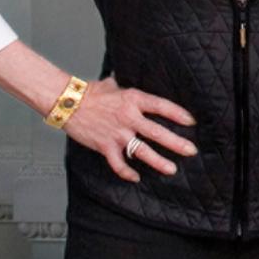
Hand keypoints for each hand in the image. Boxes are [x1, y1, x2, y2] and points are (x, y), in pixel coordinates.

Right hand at [65, 79, 197, 182]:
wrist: (67, 102)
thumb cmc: (90, 92)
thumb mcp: (113, 85)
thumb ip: (126, 87)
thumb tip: (129, 80)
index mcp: (133, 99)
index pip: (161, 106)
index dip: (178, 114)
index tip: (191, 122)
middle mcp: (128, 117)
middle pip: (157, 132)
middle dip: (176, 143)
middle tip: (191, 151)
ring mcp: (117, 133)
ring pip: (142, 151)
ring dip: (159, 162)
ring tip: (172, 169)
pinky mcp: (104, 146)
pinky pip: (118, 164)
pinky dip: (127, 172)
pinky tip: (136, 178)